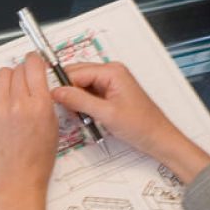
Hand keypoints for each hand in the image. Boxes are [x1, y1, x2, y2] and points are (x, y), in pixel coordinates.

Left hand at [0, 55, 62, 209]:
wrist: (18, 179)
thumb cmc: (39, 159)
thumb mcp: (53, 125)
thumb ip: (45, 100)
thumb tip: (39, 81)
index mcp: (40, 105)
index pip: (34, 65)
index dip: (35, 60)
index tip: (35, 62)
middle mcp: (19, 103)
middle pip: (18, 69)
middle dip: (23, 72)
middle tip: (25, 82)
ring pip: (1, 75)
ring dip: (8, 78)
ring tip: (12, 91)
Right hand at [52, 61, 209, 183]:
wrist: (158, 138)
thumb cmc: (141, 125)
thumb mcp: (106, 114)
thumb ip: (80, 101)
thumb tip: (57, 92)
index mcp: (112, 71)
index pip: (76, 72)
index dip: (63, 86)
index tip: (52, 101)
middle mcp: (111, 72)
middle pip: (77, 76)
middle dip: (69, 93)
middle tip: (66, 111)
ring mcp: (111, 83)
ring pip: (81, 86)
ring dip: (76, 101)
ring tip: (80, 117)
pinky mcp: (110, 94)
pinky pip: (89, 95)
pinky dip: (84, 106)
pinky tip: (86, 118)